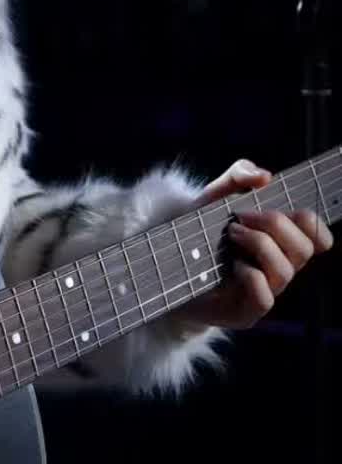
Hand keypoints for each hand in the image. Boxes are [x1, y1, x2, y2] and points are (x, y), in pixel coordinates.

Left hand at [171, 158, 333, 333]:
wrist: (169, 263)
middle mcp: (279, 268)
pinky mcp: (246, 312)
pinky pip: (264, 297)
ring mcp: (266, 292)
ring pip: (284, 270)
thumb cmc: (199, 229)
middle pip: (305, 248)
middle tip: (242, 216)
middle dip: (274, 223)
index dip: (311, 222)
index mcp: (281, 243)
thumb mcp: (216, 194)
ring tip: (231, 234)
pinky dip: (250, 275)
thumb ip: (239, 175)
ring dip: (258, 243)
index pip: (319, 237)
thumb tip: (265, 176)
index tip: (282, 206)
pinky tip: (232, 265)